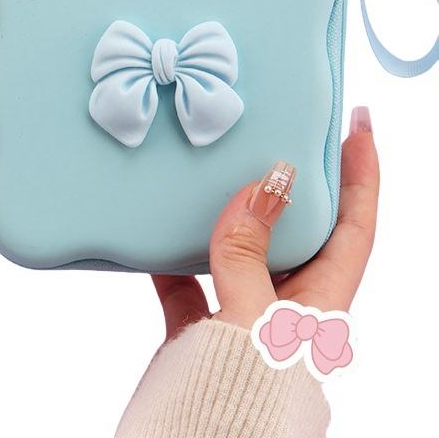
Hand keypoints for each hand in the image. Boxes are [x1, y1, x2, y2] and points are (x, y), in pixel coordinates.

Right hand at [153, 107, 378, 337]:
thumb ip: (249, 254)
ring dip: (231, 213)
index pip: (354, 228)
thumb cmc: (241, 393)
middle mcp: (286, 307)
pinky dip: (174, 255)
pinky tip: (155, 231)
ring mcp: (242, 316)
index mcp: (319, 305)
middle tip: (281, 134)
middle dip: (294, 182)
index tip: (357, 124)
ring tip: (218, 168)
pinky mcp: (200, 330)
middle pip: (299, 231)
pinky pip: (189, 279)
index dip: (362, 175)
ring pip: (243, 250)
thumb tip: (262, 187)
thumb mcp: (251, 318)